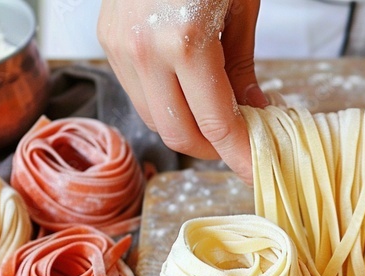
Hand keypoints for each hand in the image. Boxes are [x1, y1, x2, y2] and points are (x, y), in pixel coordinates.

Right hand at [97, 0, 266, 182]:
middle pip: (177, 134)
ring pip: (152, 117)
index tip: (257, 170)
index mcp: (186, 42)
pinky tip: (190, 94)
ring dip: (187, 128)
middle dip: (212, 149)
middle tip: (241, 145)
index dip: (240, 156)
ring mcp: (120, 44)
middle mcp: (145, 49)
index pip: (215, 125)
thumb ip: (243, 70)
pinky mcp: (108, 37)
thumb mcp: (243, 11)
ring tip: (218, 119)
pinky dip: (166, 102)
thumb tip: (254, 113)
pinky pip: (137, 90)